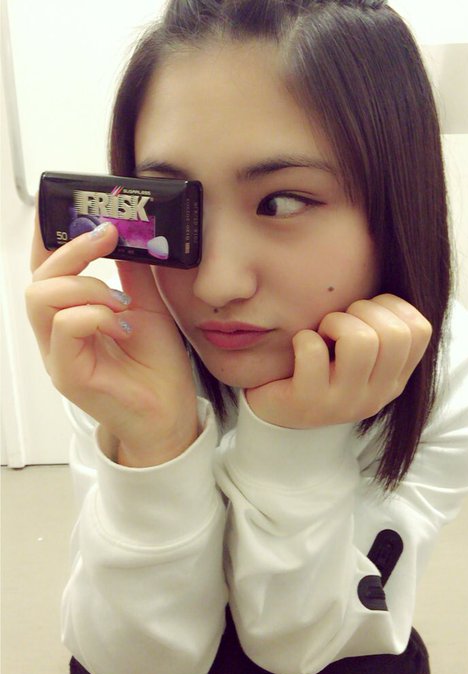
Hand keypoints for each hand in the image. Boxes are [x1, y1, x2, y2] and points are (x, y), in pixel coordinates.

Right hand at [26, 217, 197, 465]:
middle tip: (108, 237)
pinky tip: (122, 322)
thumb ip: (133, 273)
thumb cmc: (155, 364)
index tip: (77, 207)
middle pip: (37, 278)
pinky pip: (66, 328)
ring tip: (121, 299)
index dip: (52, 234)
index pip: (45, 268)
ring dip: (87, 285)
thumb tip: (132, 233)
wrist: (171, 411)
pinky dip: (96, 314)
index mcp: (70, 314)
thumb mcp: (147, 305)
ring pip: (41, 298)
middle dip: (72, 250)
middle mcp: (56, 333)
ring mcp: (58, 355)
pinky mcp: (69, 374)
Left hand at [245, 294, 431, 428]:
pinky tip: (299, 348)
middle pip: (394, 333)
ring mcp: (344, 403)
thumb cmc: (319, 366)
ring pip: (360, 341)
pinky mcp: (308, 404)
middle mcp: (377, 396)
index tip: (362, 314)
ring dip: (334, 323)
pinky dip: (303, 339)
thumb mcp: (358, 351)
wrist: (276, 410)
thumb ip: (378, 325)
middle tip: (337, 324)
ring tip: (320, 334)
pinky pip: (313, 352)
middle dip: (361, 312)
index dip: (390, 306)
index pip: (419, 330)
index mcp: (395, 379)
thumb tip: (387, 270)